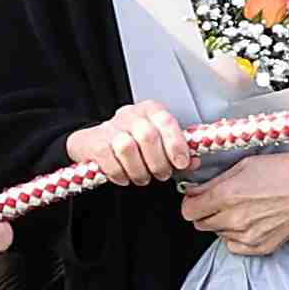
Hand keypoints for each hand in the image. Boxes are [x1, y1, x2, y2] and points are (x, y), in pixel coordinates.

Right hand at [65, 98, 198, 187]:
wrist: (94, 143)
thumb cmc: (134, 143)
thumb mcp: (158, 143)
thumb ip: (176, 152)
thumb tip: (194, 163)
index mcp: (151, 111)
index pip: (167, 122)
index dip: (176, 144)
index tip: (181, 163)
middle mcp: (130, 114)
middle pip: (148, 136)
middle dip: (159, 162)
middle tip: (162, 174)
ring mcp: (110, 127)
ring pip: (128, 148)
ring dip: (139, 170)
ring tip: (143, 178)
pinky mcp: (94, 142)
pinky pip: (109, 160)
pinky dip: (120, 174)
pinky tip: (125, 177)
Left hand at [182, 151, 288, 259]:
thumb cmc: (288, 171)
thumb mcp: (246, 165)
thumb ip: (216, 181)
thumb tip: (196, 191)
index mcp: (227, 195)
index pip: (189, 210)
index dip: (191, 202)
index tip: (197, 198)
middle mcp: (234, 219)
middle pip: (201, 224)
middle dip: (206, 212)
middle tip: (220, 201)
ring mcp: (247, 236)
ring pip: (218, 234)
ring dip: (223, 223)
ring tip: (243, 209)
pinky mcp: (260, 247)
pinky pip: (234, 246)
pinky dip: (237, 237)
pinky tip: (250, 222)